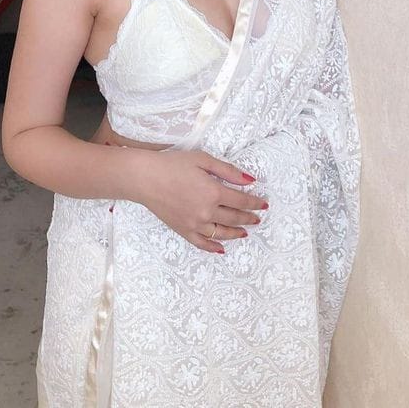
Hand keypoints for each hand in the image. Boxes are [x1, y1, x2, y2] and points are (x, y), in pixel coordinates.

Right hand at [130, 149, 267, 253]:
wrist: (145, 178)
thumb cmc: (173, 164)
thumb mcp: (203, 160)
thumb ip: (228, 171)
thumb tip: (250, 180)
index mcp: (213, 192)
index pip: (242, 201)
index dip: (255, 203)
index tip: (263, 204)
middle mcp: (206, 211)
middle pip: (234, 217)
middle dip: (248, 217)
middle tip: (257, 218)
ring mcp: (194, 224)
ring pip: (222, 233)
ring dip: (236, 233)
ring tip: (245, 231)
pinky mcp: (183, 230)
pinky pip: (202, 243)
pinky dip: (213, 248)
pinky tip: (221, 248)